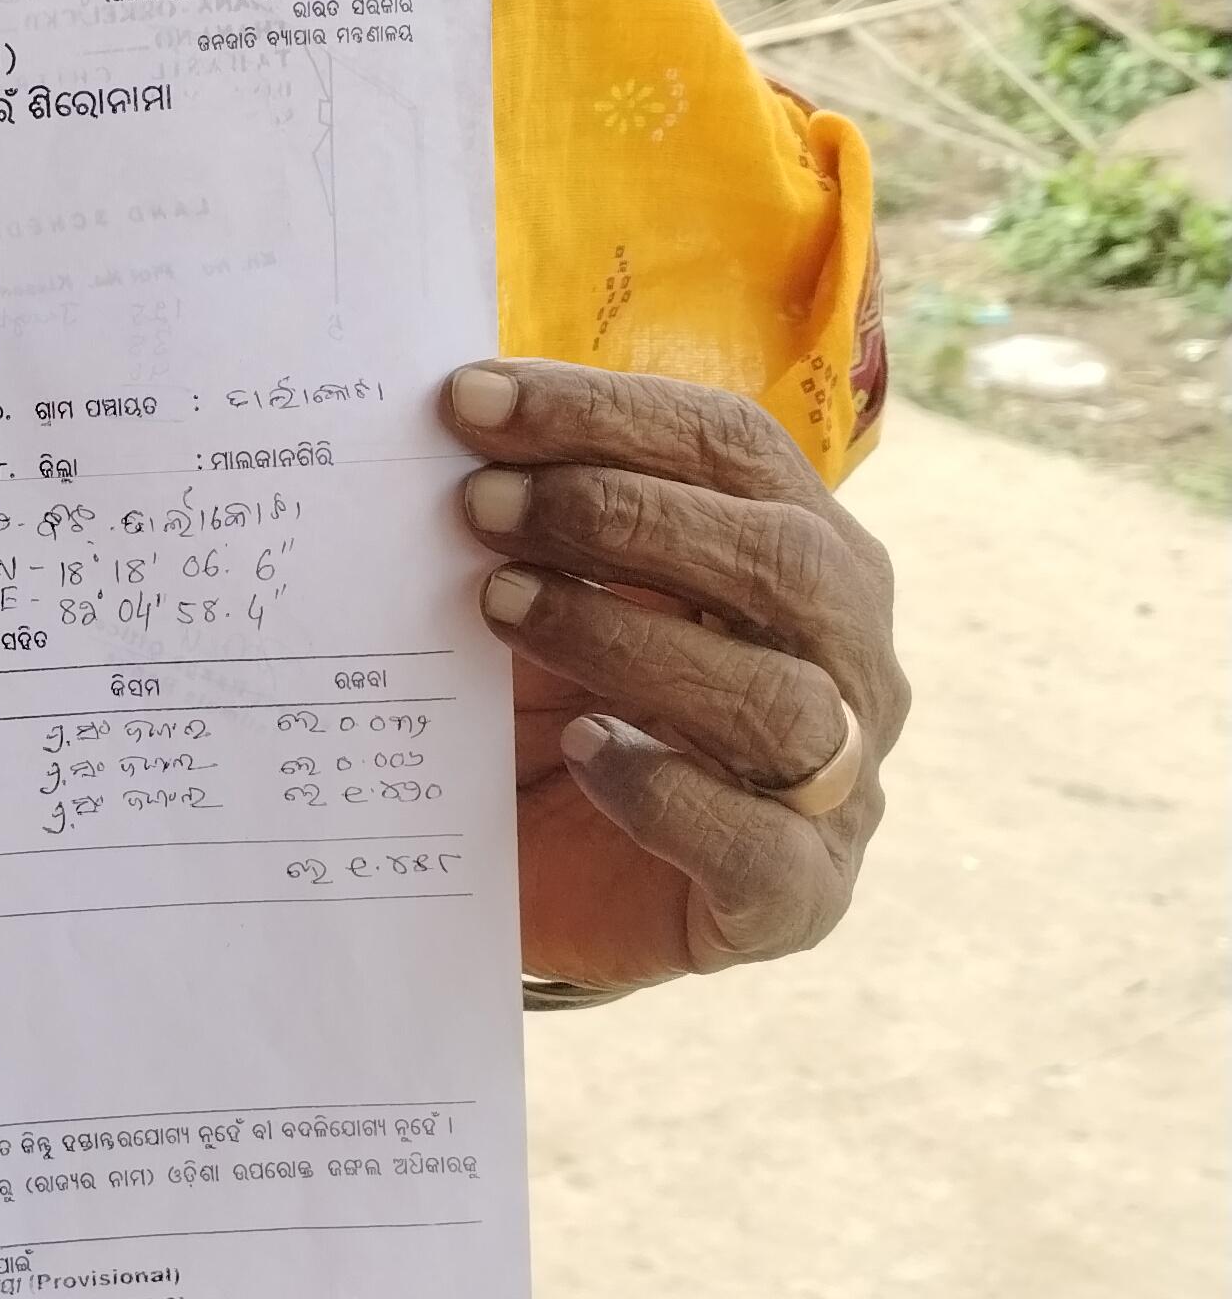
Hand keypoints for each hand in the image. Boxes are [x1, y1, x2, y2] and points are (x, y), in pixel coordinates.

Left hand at [445, 359, 905, 987]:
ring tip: (499, 609)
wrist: (546, 882)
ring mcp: (838, 786)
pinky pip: (758, 845)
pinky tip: (584, 750)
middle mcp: (848, 658)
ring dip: (629, 640)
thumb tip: (450, 413)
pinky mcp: (795, 897)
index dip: (605, 413)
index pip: (734, 448)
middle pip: (779, 558)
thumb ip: (531, 519)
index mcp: (805, 551)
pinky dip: (668, 792)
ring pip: (778, 697)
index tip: (469, 401)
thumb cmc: (556, 709)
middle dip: (621, 515)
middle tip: (477, 507)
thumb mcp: (544, 598)